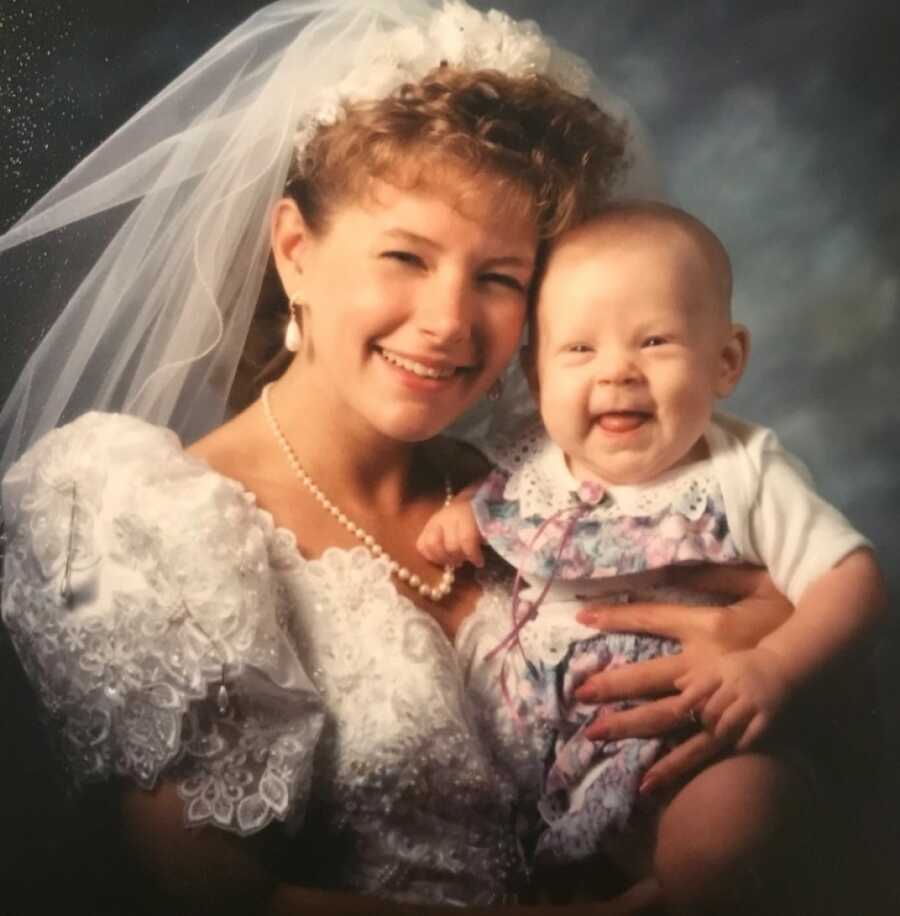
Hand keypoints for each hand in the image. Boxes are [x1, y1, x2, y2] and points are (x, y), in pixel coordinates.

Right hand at [416, 500, 483, 567]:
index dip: (473, 555)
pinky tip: (441, 559)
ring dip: (443, 559)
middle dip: (459, 558)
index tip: (480, 562)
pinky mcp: (426, 527)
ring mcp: (434, 522)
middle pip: (450, 546)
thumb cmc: (481, 516)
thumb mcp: (488, 524)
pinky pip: (421, 545)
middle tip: (465, 561)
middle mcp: (447, 517)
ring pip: (431, 546)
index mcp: (465, 514)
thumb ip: (486, 537)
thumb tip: (481, 555)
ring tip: (453, 561)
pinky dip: (430, 556)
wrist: (469, 501)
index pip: (466, 539)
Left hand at [574, 564, 792, 792]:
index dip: (614, 616)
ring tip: (594, 734)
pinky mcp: (736, 726)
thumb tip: (675, 554)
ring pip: (666, 717)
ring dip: (628, 726)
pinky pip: (698, 750)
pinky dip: (672, 767)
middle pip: (648, 676)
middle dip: (610, 685)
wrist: (824, 653)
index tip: (582, 616)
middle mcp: (708, 664)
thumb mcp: (752, 582)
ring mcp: (721, 699)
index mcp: (709, 625)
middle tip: (577, 694)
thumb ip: (712, 571)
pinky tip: (646, 782)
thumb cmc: (787, 611)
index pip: (651, 616)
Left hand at [675, 646, 792, 750]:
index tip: (677, 712)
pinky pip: (751, 734)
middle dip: (704, 720)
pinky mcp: (769, 715)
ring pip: (729, 722)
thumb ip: (699, 674)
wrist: (783, 665)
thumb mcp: (722, 663)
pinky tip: (736, 744)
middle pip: (712, 709)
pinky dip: (741, 742)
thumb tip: (676, 684)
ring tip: (718, 733)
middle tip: (704, 724)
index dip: (686, 701)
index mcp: (723, 670)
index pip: (700, 686)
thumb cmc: (745, 666)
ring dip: (719, 732)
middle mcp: (738, 685)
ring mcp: (754, 700)